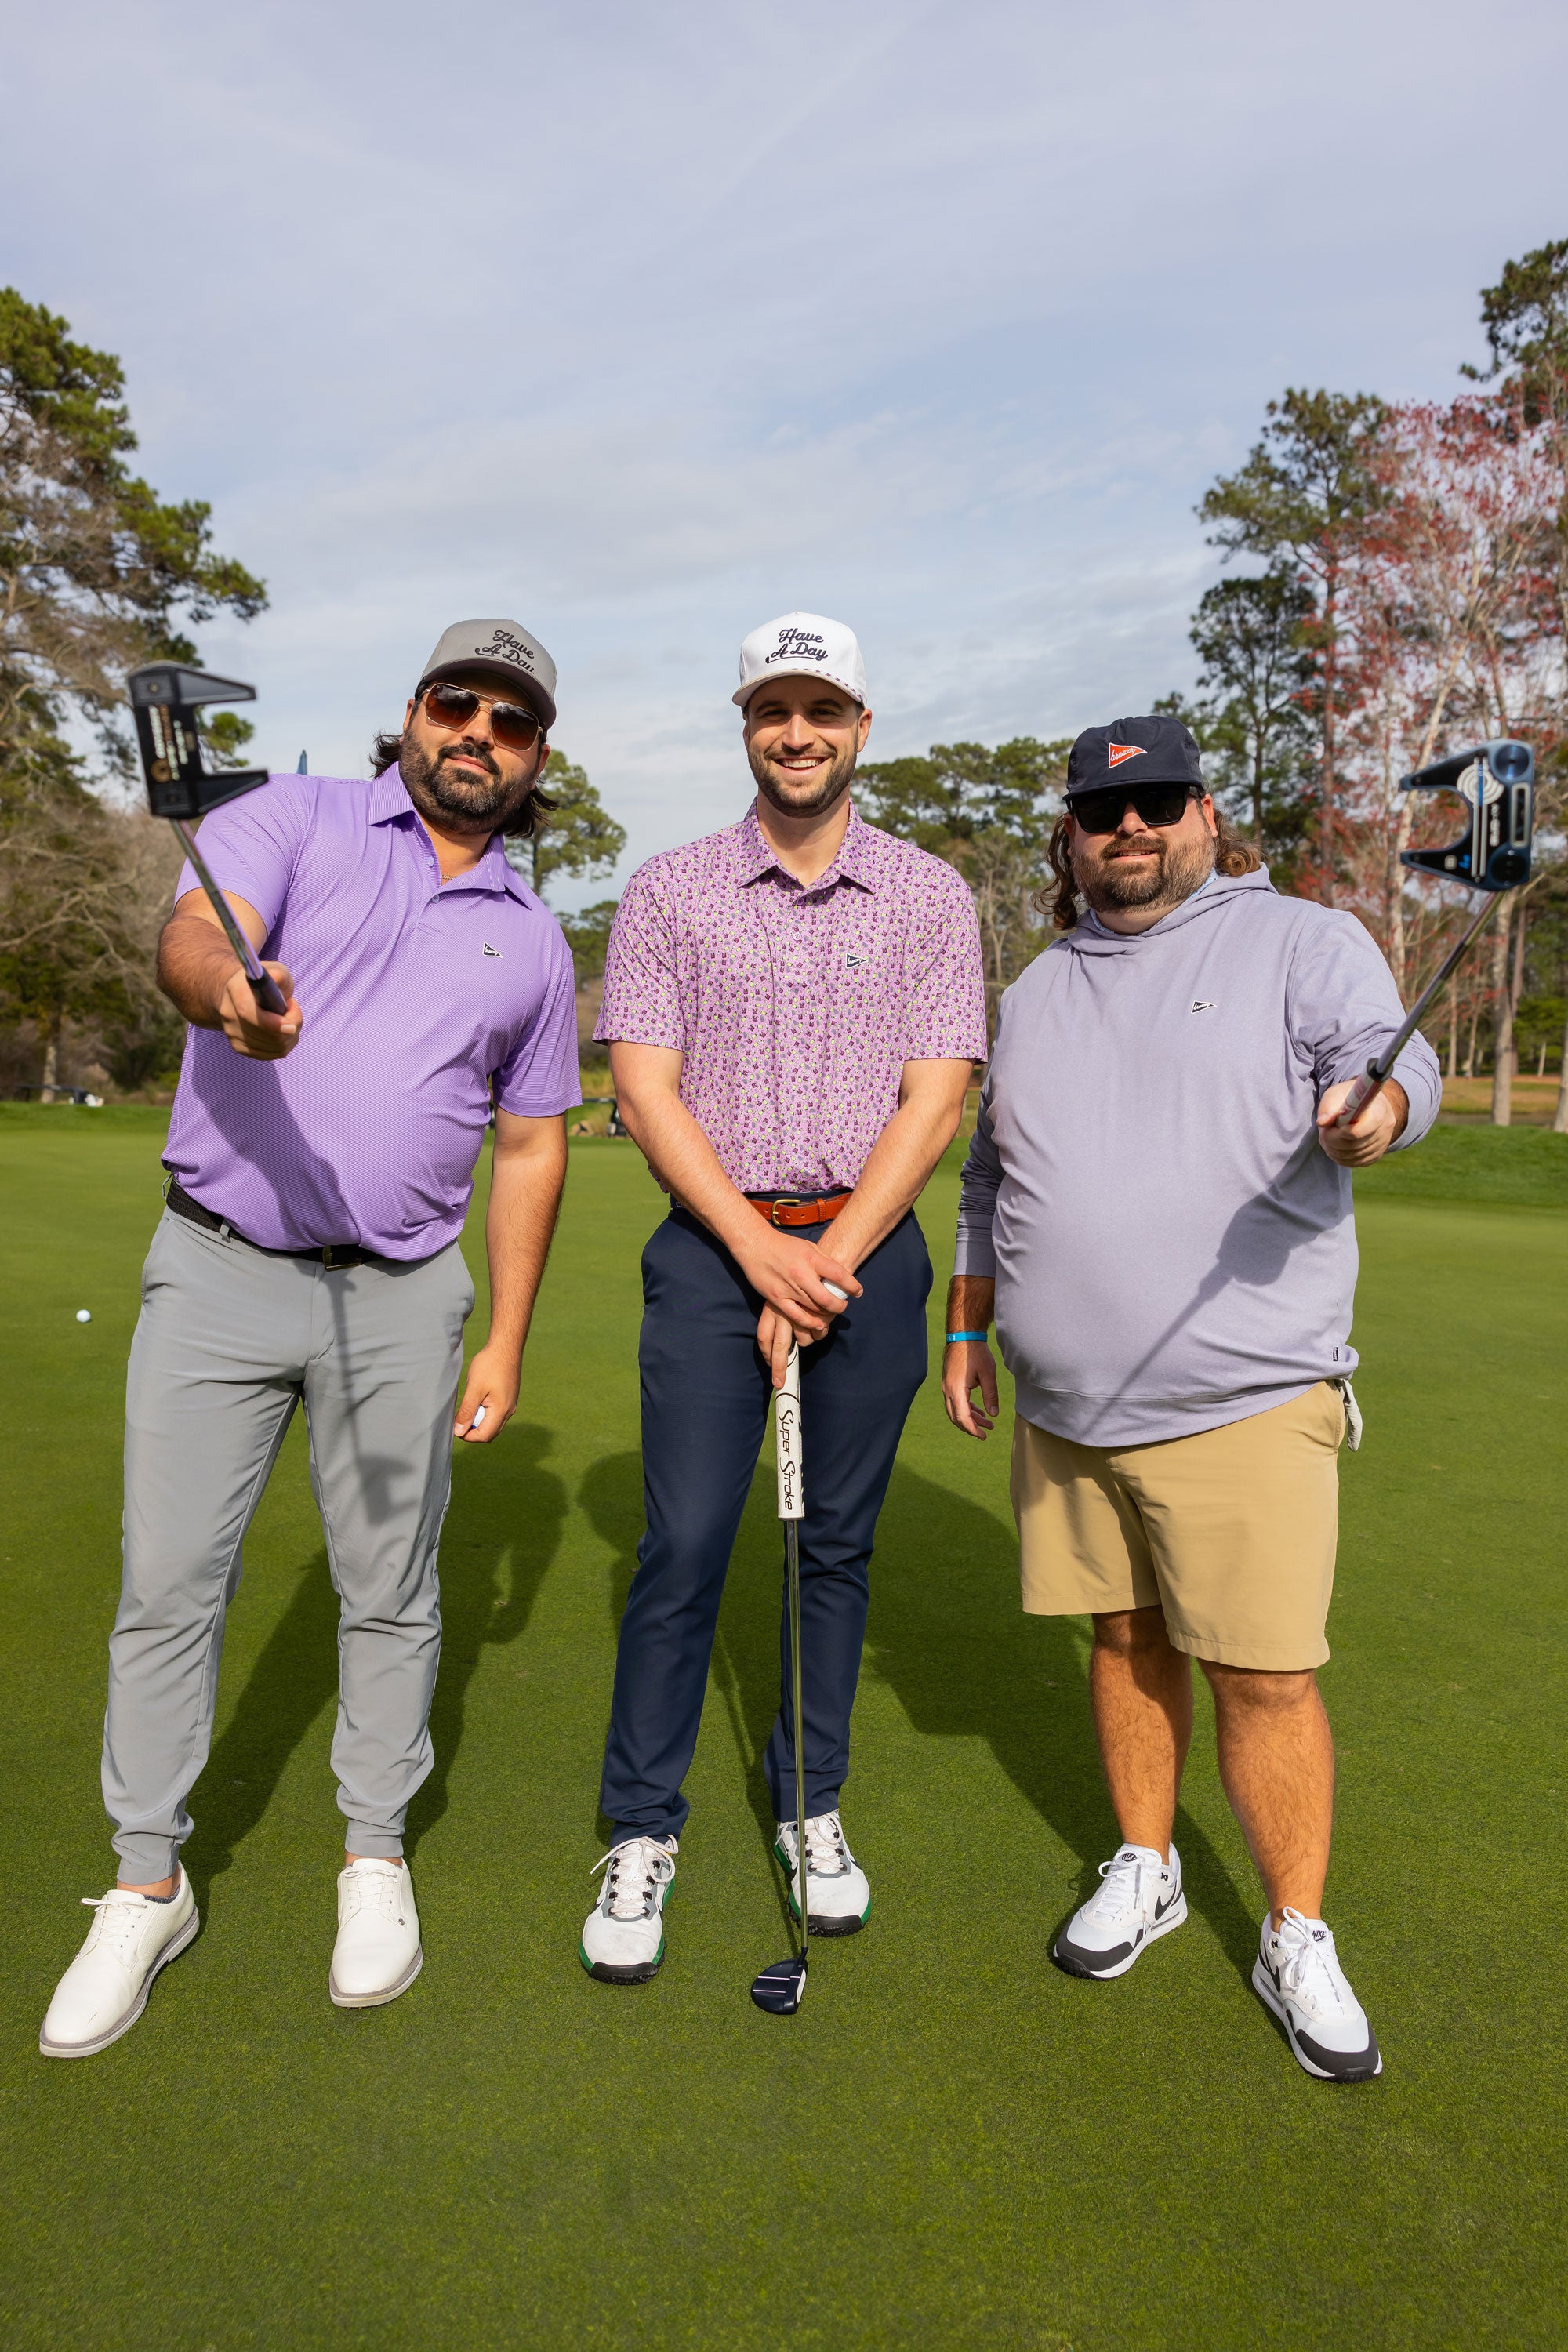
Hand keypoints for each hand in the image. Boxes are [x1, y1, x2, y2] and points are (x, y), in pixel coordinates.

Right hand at [217, 963, 301, 1059]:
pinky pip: (272, 1054)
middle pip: (266, 1035)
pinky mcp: (239, 1047)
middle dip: (291, 1025)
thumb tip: (277, 978)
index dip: (272, 1023)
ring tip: (287, 1017)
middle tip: (292, 1008)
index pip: (248, 1013)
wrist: (237, 994)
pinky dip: (285, 1044)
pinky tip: (283, 1030)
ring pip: (274, 1047)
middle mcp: (228, 1014)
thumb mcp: (273, 970)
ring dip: (291, 1035)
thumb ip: (278, 974)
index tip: (292, 1026)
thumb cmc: (262, 982)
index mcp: (235, 991)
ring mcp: (231, 1033)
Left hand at [453, 1340, 520, 1442]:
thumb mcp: (474, 1388)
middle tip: (459, 1419)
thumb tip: (459, 1431)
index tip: (455, 1426)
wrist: (506, 1347)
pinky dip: (484, 1414)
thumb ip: (467, 1411)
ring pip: (493, 1424)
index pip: (484, 1435)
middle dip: (473, 1431)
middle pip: (490, 1433)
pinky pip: (496, 1414)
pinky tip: (476, 1401)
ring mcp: (510, 1405)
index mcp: (501, 1410)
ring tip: (467, 1408)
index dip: (468, 1436)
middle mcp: (508, 1411)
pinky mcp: (508, 1398)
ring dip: (478, 1422)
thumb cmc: (490, 1365)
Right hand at [736, 1227, 859, 1351]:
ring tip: (830, 1312)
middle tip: (843, 1306)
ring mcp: (788, 1288)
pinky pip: (796, 1316)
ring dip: (826, 1314)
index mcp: (812, 1259)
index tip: (858, 1292)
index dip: (853, 1286)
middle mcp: (802, 1274)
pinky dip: (809, 1322)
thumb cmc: (785, 1246)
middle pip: (827, 1299)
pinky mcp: (776, 1298)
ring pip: (814, 1309)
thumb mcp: (809, 1247)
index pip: (839, 1275)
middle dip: (840, 1306)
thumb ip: (825, 1261)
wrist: (756, 1245)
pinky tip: (817, 1323)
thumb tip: (842, 1276)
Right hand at [942, 1340, 998, 1438]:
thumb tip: (993, 1415)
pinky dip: (966, 1409)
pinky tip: (979, 1411)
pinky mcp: (950, 1383)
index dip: (972, 1429)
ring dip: (970, 1418)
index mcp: (956, 1389)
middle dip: (971, 1427)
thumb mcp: (988, 1374)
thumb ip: (991, 1395)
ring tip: (987, 1423)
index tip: (983, 1436)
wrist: (963, 1335)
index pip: (962, 1417)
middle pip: (956, 1417)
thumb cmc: (976, 1352)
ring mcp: (947, 1387)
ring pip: (955, 1410)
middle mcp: (948, 1390)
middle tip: (986, 1432)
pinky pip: (956, 1402)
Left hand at [1316, 1078, 1406, 1167]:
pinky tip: (1335, 1145)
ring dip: (1333, 1150)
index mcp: (1379, 1111)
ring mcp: (1383, 1144)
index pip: (1357, 1131)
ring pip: (1352, 1157)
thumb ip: (1329, 1107)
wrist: (1368, 1102)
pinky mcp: (1377, 1155)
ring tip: (1327, 1137)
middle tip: (1323, 1132)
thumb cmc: (1350, 1097)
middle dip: (1332, 1141)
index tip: (1328, 1126)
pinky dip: (1340, 1157)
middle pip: (1353, 1146)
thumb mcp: (1337, 1094)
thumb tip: (1322, 1123)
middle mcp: (1385, 1129)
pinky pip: (1355, 1163)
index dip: (1339, 1132)